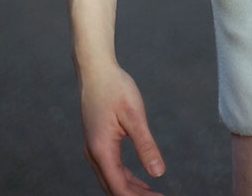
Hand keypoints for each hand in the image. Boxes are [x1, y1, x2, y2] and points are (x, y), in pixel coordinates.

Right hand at [79, 64, 165, 195]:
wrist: (95, 69)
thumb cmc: (115, 87)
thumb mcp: (134, 115)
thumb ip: (145, 145)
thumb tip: (158, 173)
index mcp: (101, 150)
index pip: (119, 188)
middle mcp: (94, 154)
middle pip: (113, 188)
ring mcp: (93, 149)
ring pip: (111, 180)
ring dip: (131, 190)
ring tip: (153, 195)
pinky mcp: (96, 142)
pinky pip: (110, 168)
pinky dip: (125, 178)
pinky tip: (139, 181)